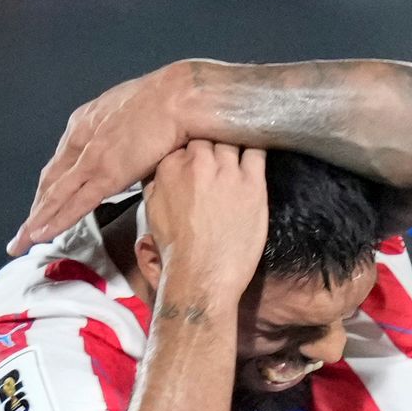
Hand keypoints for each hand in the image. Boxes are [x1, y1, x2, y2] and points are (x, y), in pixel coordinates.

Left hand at [12, 62, 204, 253]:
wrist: (180, 95)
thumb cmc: (168, 102)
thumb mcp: (132, 115)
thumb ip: (122, 135)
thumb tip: (127, 150)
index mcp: (86, 121)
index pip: (62, 162)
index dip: (50, 188)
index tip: (44, 205)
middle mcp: (81, 137)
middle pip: (51, 181)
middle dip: (37, 208)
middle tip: (24, 232)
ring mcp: (92, 157)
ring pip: (55, 195)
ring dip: (36, 221)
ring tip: (21, 243)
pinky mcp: (106, 173)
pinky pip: (75, 202)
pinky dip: (55, 220)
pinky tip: (40, 234)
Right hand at [141, 140, 266, 315]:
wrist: (201, 275)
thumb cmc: (176, 248)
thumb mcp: (152, 209)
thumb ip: (157, 181)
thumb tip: (165, 167)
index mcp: (169, 167)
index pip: (183, 140)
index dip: (193, 146)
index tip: (200, 153)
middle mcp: (197, 163)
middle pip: (208, 136)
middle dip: (212, 142)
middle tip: (219, 152)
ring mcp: (227, 171)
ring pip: (232, 139)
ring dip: (234, 142)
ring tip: (239, 146)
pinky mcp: (252, 183)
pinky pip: (257, 152)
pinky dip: (257, 146)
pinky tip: (259, 148)